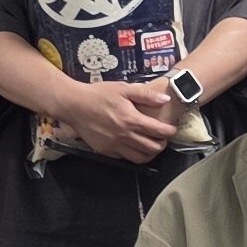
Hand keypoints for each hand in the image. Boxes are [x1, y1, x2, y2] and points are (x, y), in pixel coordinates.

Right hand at [56, 82, 181, 164]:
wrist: (74, 105)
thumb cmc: (98, 95)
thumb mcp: (123, 88)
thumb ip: (146, 94)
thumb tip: (164, 99)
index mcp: (131, 120)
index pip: (159, 131)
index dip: (169, 131)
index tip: (171, 129)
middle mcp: (125, 136)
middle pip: (153, 148)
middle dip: (162, 144)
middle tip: (162, 138)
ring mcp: (115, 146)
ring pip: (140, 158)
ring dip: (150, 153)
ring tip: (151, 145)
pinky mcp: (106, 151)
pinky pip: (125, 158)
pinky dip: (134, 154)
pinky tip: (134, 145)